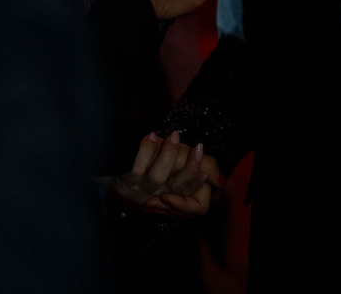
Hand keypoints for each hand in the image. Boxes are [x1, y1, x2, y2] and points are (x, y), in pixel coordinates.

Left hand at [99, 131, 220, 216]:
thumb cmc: (157, 163)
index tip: (205, 170)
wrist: (120, 167)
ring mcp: (143, 191)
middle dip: (191, 168)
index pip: (197, 205)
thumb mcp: (185, 163)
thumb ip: (205, 168)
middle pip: (180, 187)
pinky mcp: (127, 181)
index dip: (200, 185)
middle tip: (198, 147)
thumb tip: (220, 181)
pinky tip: (151, 136)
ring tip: (175, 136)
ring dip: (168, 156)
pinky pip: (137, 167)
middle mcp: (161, 198)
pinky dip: (144, 150)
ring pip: (158, 177)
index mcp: (178, 197)